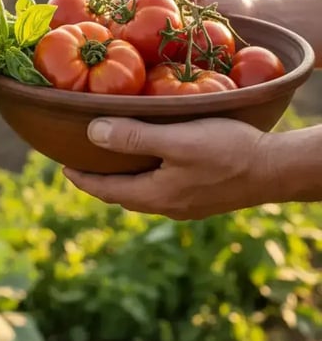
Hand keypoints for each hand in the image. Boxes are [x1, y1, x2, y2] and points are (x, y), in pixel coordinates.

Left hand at [61, 117, 275, 219]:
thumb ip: (133, 137)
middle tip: (83, 164)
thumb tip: (91, 134)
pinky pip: (162, 190)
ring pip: (143, 194)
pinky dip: (146, 178)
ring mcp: (187, 205)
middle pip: (122, 195)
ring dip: (123, 180)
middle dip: (99, 181)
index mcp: (155, 195)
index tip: (63, 167)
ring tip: (113, 162)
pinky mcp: (203, 198)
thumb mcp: (176, 139)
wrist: (277, 169)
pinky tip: (152, 163)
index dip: (82, 179)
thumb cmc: (228, 150)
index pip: (106, 190)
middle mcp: (168, 206)